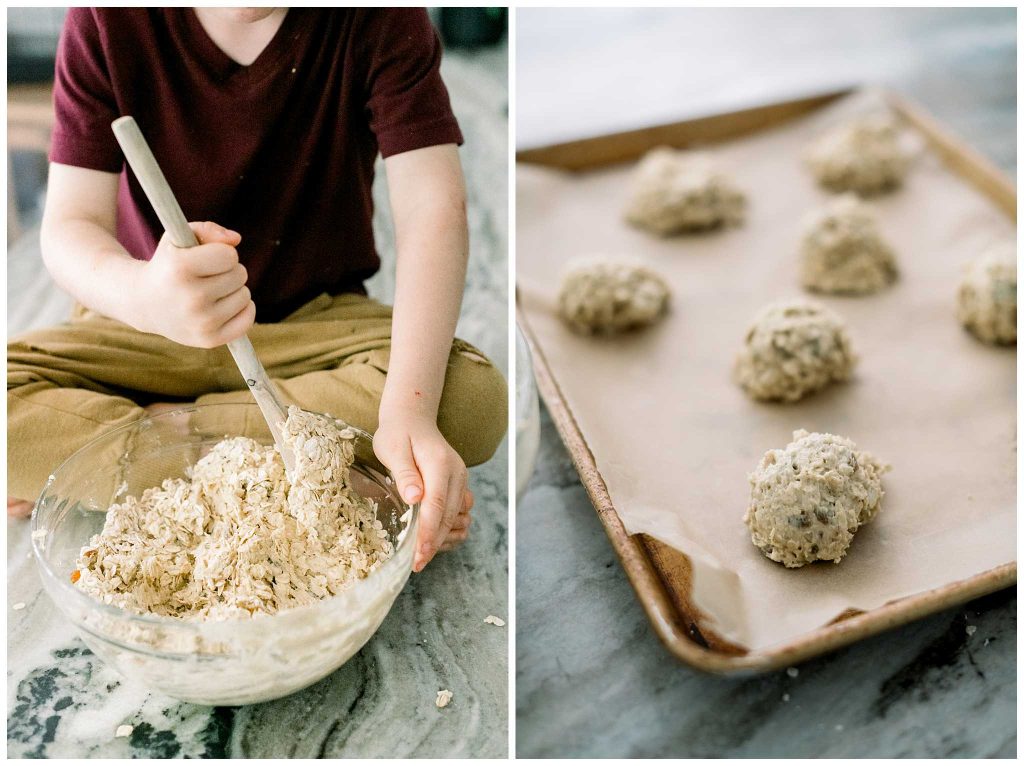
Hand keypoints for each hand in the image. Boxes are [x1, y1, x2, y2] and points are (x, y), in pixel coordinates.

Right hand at [128, 221, 254, 347]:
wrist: (144, 303)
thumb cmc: (169, 265)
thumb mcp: (179, 238)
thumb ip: (208, 230)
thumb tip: (235, 240)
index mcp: (180, 268)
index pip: (229, 255)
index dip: (220, 253)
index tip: (205, 258)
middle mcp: (191, 298)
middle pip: (240, 274)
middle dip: (227, 271)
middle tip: (205, 276)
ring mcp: (201, 322)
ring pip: (245, 295)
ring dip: (232, 290)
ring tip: (208, 292)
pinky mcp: (209, 340)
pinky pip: (247, 319)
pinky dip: (242, 310)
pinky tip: (223, 306)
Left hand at [373, 415, 472, 571]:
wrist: (412, 419)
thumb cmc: (398, 433)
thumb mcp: (392, 449)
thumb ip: (404, 474)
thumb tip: (415, 498)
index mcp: (440, 463)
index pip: (437, 505)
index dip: (428, 532)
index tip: (418, 555)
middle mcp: (456, 473)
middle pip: (449, 516)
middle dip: (433, 542)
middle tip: (417, 564)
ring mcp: (460, 479)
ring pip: (457, 517)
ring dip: (443, 537)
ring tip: (422, 554)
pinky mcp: (458, 485)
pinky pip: (459, 512)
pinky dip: (448, 528)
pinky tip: (431, 538)